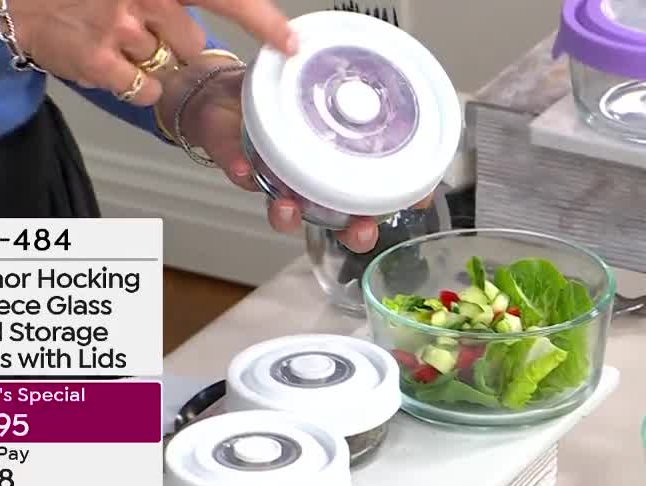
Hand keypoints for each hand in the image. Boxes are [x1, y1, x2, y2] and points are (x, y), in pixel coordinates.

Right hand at [6, 0, 296, 104]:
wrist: (13, 0)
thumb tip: (222, 15)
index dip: (261, 20)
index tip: (289, 40)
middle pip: (192, 41)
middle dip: (175, 40)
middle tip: (141, 25)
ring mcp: (120, 29)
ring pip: (168, 65)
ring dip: (149, 59)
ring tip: (114, 37)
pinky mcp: (100, 62)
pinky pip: (144, 89)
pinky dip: (134, 83)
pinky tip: (109, 61)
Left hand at [158, 55, 437, 252]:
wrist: (228, 95)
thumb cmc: (285, 100)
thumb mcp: (326, 93)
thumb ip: (358, 96)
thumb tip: (400, 93)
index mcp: (335, 170)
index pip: (374, 196)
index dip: (398, 202)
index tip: (417, 202)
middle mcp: (307, 184)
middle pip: (336, 223)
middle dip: (352, 233)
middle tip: (361, 230)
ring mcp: (272, 178)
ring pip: (285, 213)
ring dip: (288, 216)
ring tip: (289, 208)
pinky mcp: (235, 158)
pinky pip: (238, 168)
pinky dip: (241, 171)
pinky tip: (244, 170)